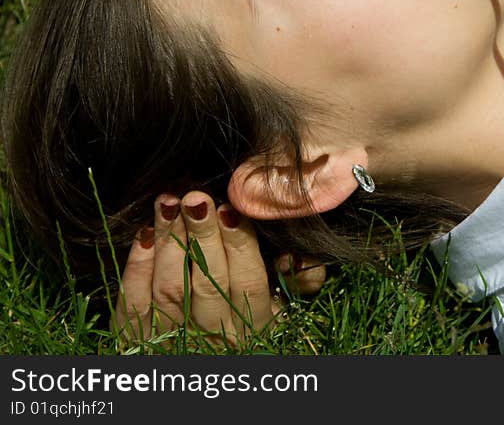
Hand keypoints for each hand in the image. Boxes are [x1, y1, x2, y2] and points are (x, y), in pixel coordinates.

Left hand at [113, 191, 324, 347]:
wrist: (205, 373)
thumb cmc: (252, 325)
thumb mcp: (285, 307)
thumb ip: (302, 279)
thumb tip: (296, 252)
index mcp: (255, 325)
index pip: (248, 282)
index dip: (238, 244)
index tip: (230, 208)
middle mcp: (216, 336)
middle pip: (207, 282)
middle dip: (201, 235)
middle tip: (195, 197)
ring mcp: (173, 340)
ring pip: (168, 288)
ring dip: (168, 241)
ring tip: (168, 202)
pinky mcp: (138, 340)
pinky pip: (133, 303)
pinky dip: (137, 267)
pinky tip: (144, 234)